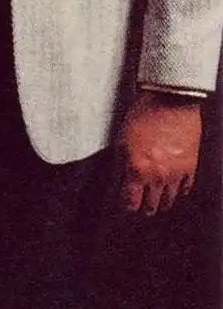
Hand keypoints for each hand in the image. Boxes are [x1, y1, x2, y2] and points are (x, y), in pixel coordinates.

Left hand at [118, 91, 201, 215]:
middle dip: (142, 207)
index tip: (123, 204)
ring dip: (159, 201)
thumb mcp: (121, 141)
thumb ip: (119, 166)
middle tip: (138, 202)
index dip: (125, 206)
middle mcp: (157, 176)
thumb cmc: (143, 115)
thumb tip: (117, 183)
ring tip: (154, 197)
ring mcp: (176, 174)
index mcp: (137, 170)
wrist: (171, 100)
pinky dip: (177, 191)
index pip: (129, 203)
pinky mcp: (190, 167)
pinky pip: (185, 190)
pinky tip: (171, 187)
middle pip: (150, 208)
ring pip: (168, 202)